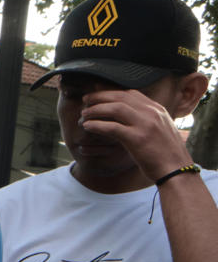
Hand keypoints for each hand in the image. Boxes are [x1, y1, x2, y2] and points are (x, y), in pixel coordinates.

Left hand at [80, 90, 196, 178]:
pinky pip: (112, 127)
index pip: (131, 93)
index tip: (97, 96)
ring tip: (84, 115)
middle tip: (85, 101)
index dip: (110, 92)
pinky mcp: (137, 139)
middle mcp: (152, 113)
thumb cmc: (166, 154)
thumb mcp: (160, 129)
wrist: (176, 169)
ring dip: (96, 110)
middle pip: (120, 97)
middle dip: (99, 97)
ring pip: (115, 109)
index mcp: (157, 109)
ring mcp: (145, 125)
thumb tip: (128, 116)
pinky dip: (97, 125)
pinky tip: (88, 127)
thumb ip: (146, 120)